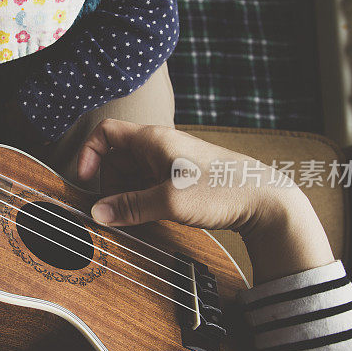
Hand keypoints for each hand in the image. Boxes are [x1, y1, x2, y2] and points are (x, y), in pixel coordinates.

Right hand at [77, 120, 333, 282]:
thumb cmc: (222, 192)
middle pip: (115, 159)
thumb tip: (96, 213)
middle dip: (109, 185)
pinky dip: (142, 200)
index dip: (89, 154)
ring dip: (126, 196)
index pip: (106, 133)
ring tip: (137, 217)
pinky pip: (147, 185)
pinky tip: (152, 217)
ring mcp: (170, 162)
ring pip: (131, 175)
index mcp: (153, 140)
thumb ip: (130, 207)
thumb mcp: (169, 202)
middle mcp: (159, 146)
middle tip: (117, 211)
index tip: (85, 180)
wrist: (266, 201)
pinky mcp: (180, 178)